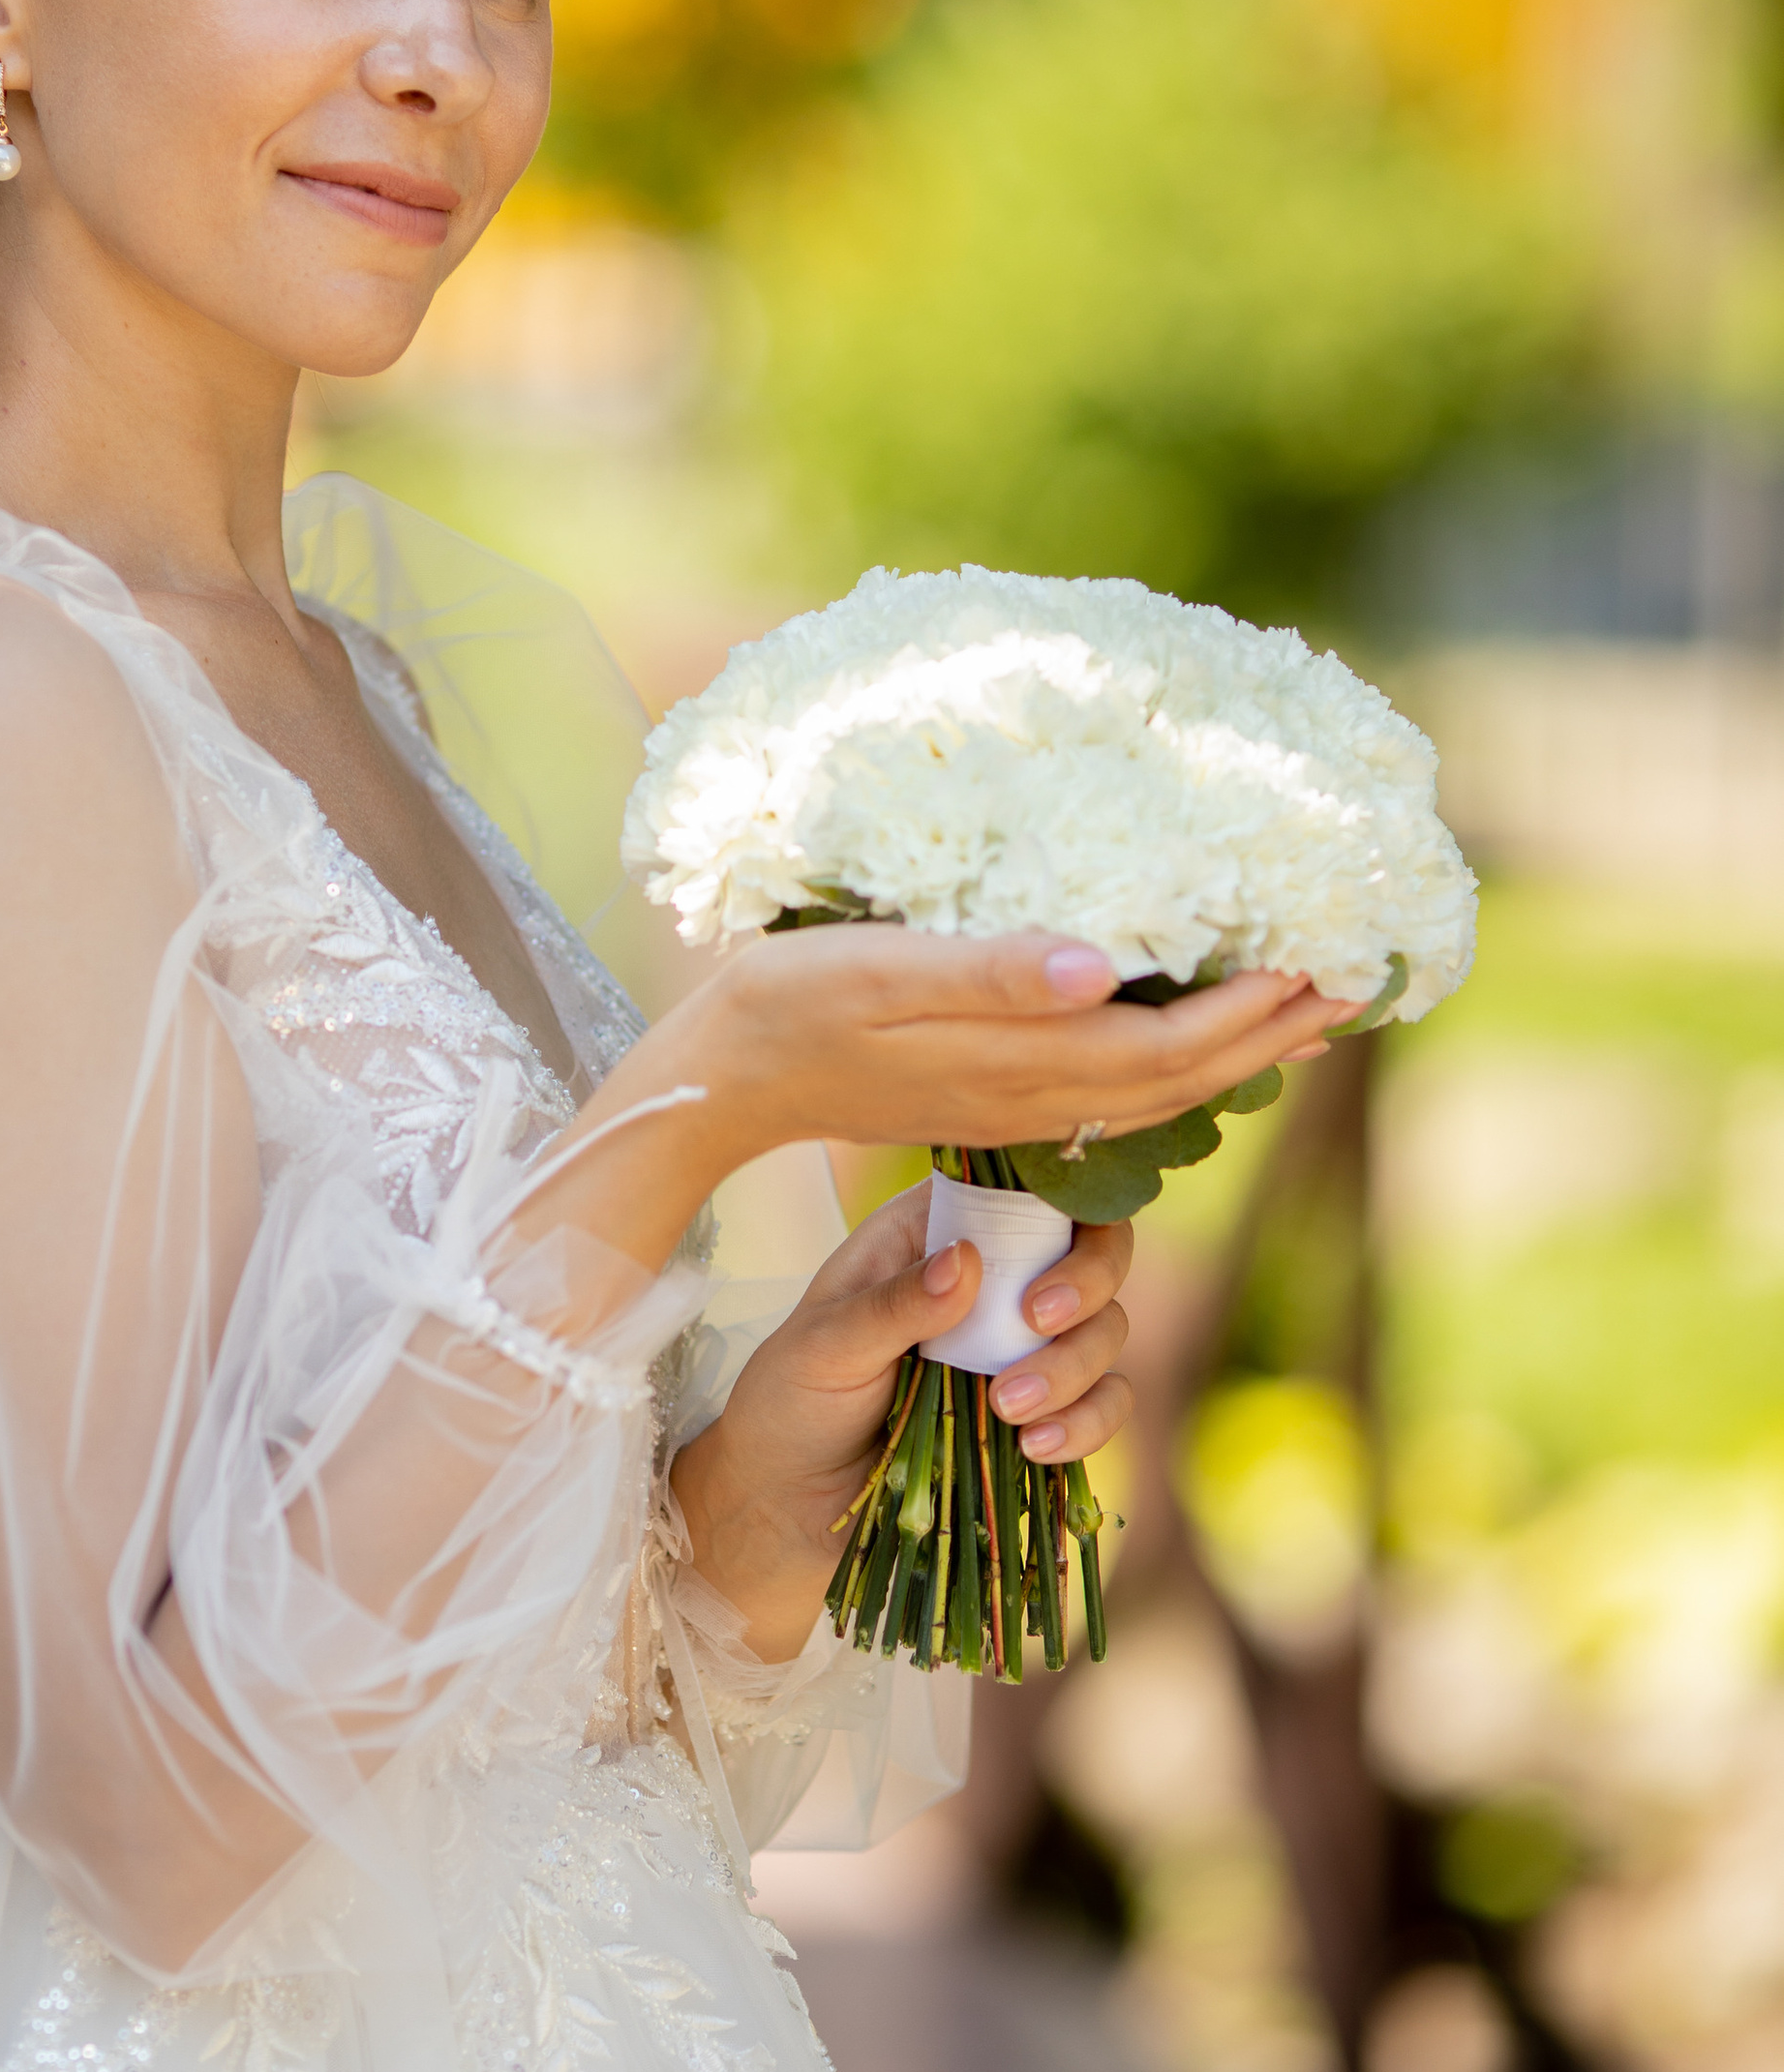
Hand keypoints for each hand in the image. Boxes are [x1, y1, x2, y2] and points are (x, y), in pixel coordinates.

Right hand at [508, 925, 1346, 1344]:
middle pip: (1181, 1081)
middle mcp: (1029, 1096)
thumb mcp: (874, 973)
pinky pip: (1114, 1092)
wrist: (712, 1078)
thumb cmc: (782, 1005)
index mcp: (1015, 1063)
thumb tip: (1100, 970)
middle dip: (1272, 1035)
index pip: (1164, 1048)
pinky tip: (1194, 1031)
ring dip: (1238, 1051)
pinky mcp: (989, 1097)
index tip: (1329, 965)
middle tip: (1360, 980)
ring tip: (1309, 1009)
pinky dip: (1177, 1060)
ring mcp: (1011, 1105)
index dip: (1251, 1014)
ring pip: (1156, 1094)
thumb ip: (987, 975)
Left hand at [666, 1182, 1135, 1660]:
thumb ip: (893, 1305)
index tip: (1037, 1261)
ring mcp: (1022, 1350)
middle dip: (1086, 1285)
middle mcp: (992, 1282)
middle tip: (1036, 1323)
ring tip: (1008, 1411)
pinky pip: (1104, 1405)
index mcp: (934, 1235)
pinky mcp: (1043, 1417)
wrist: (786, 1508)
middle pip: (1095, 1251)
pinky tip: (1035, 1450)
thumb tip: (965, 1259)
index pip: (1028, 1189)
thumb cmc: (792, 1403)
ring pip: (1107, 1331)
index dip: (1064, 1204)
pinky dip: (1088, 1425)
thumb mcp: (824, 1347)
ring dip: (1076, 1368)